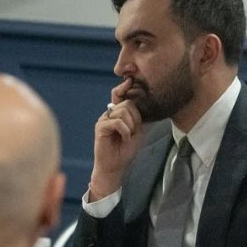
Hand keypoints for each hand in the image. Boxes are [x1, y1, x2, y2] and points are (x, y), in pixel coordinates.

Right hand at [87, 79, 143, 198]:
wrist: (115, 166)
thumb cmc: (126, 150)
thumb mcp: (137, 131)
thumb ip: (138, 117)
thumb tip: (146, 103)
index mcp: (117, 113)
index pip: (120, 94)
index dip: (124, 87)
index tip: (130, 80)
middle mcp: (109, 113)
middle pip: (127, 103)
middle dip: (136, 117)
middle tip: (134, 131)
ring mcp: (103, 119)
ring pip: (123, 111)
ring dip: (131, 125)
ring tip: (128, 136)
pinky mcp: (100, 127)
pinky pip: (117, 122)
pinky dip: (125, 131)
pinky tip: (124, 138)